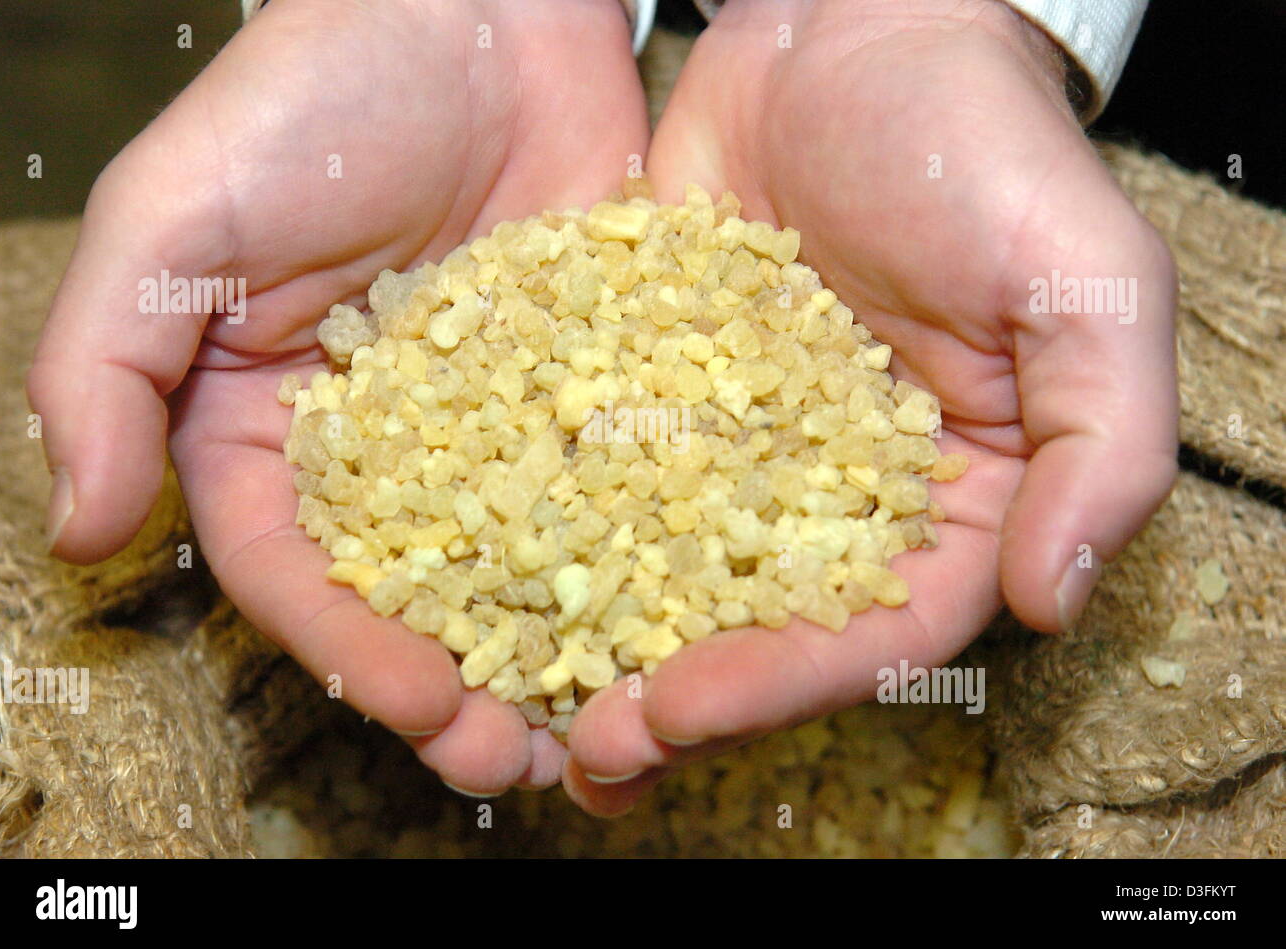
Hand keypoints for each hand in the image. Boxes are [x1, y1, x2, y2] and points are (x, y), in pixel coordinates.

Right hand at [28, 0, 647, 795]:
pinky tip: (686, 618)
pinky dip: (643, 558)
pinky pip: (615, 486)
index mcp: (270, 430)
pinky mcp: (586, 389)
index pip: (299, 571)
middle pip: (417, 597)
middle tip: (525, 764)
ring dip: (561, 654)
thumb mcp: (175, 220)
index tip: (417, 711)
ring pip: (523, 567)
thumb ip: (107, 369)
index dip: (350, 650)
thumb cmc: (312, 93)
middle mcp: (385, 450)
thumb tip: (77, 534)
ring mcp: (494, 427)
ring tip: (612, 731)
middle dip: (463, 687)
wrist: (476, 5)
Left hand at [562, 0, 1176, 814]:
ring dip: (596, 648)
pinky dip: (542, 533)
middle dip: (674, 695)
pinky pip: (596, 477)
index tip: (685, 707)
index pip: (873, 631)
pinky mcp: (651, 398)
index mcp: (946, 503)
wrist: (852, 30)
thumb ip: (1104, 446)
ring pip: (664, 577)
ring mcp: (732, 455)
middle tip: (586, 750)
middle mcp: (833, 500)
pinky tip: (475, 579)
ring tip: (514, 704)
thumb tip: (1053, 602)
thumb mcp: (1086, 284)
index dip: (785, 684)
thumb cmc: (985, 147)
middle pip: (757, 631)